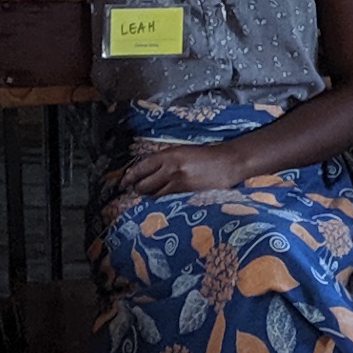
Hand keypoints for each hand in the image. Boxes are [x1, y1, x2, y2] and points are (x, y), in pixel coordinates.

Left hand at [109, 143, 243, 199]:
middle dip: (138, 189)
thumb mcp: (183, 152)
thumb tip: (149, 171)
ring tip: (152, 195)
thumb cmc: (207, 156)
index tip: (124, 182)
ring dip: (150, 196)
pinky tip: (165, 199)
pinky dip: (163, 200)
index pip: (142, 167)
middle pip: (144, 184)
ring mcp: (178, 182)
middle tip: (137, 190)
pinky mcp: (185, 193)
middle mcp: (170, 168)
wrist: (228, 162)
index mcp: (169, 154)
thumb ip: (166, 160)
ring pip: (154, 194)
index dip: (130, 176)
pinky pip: (167, 199)